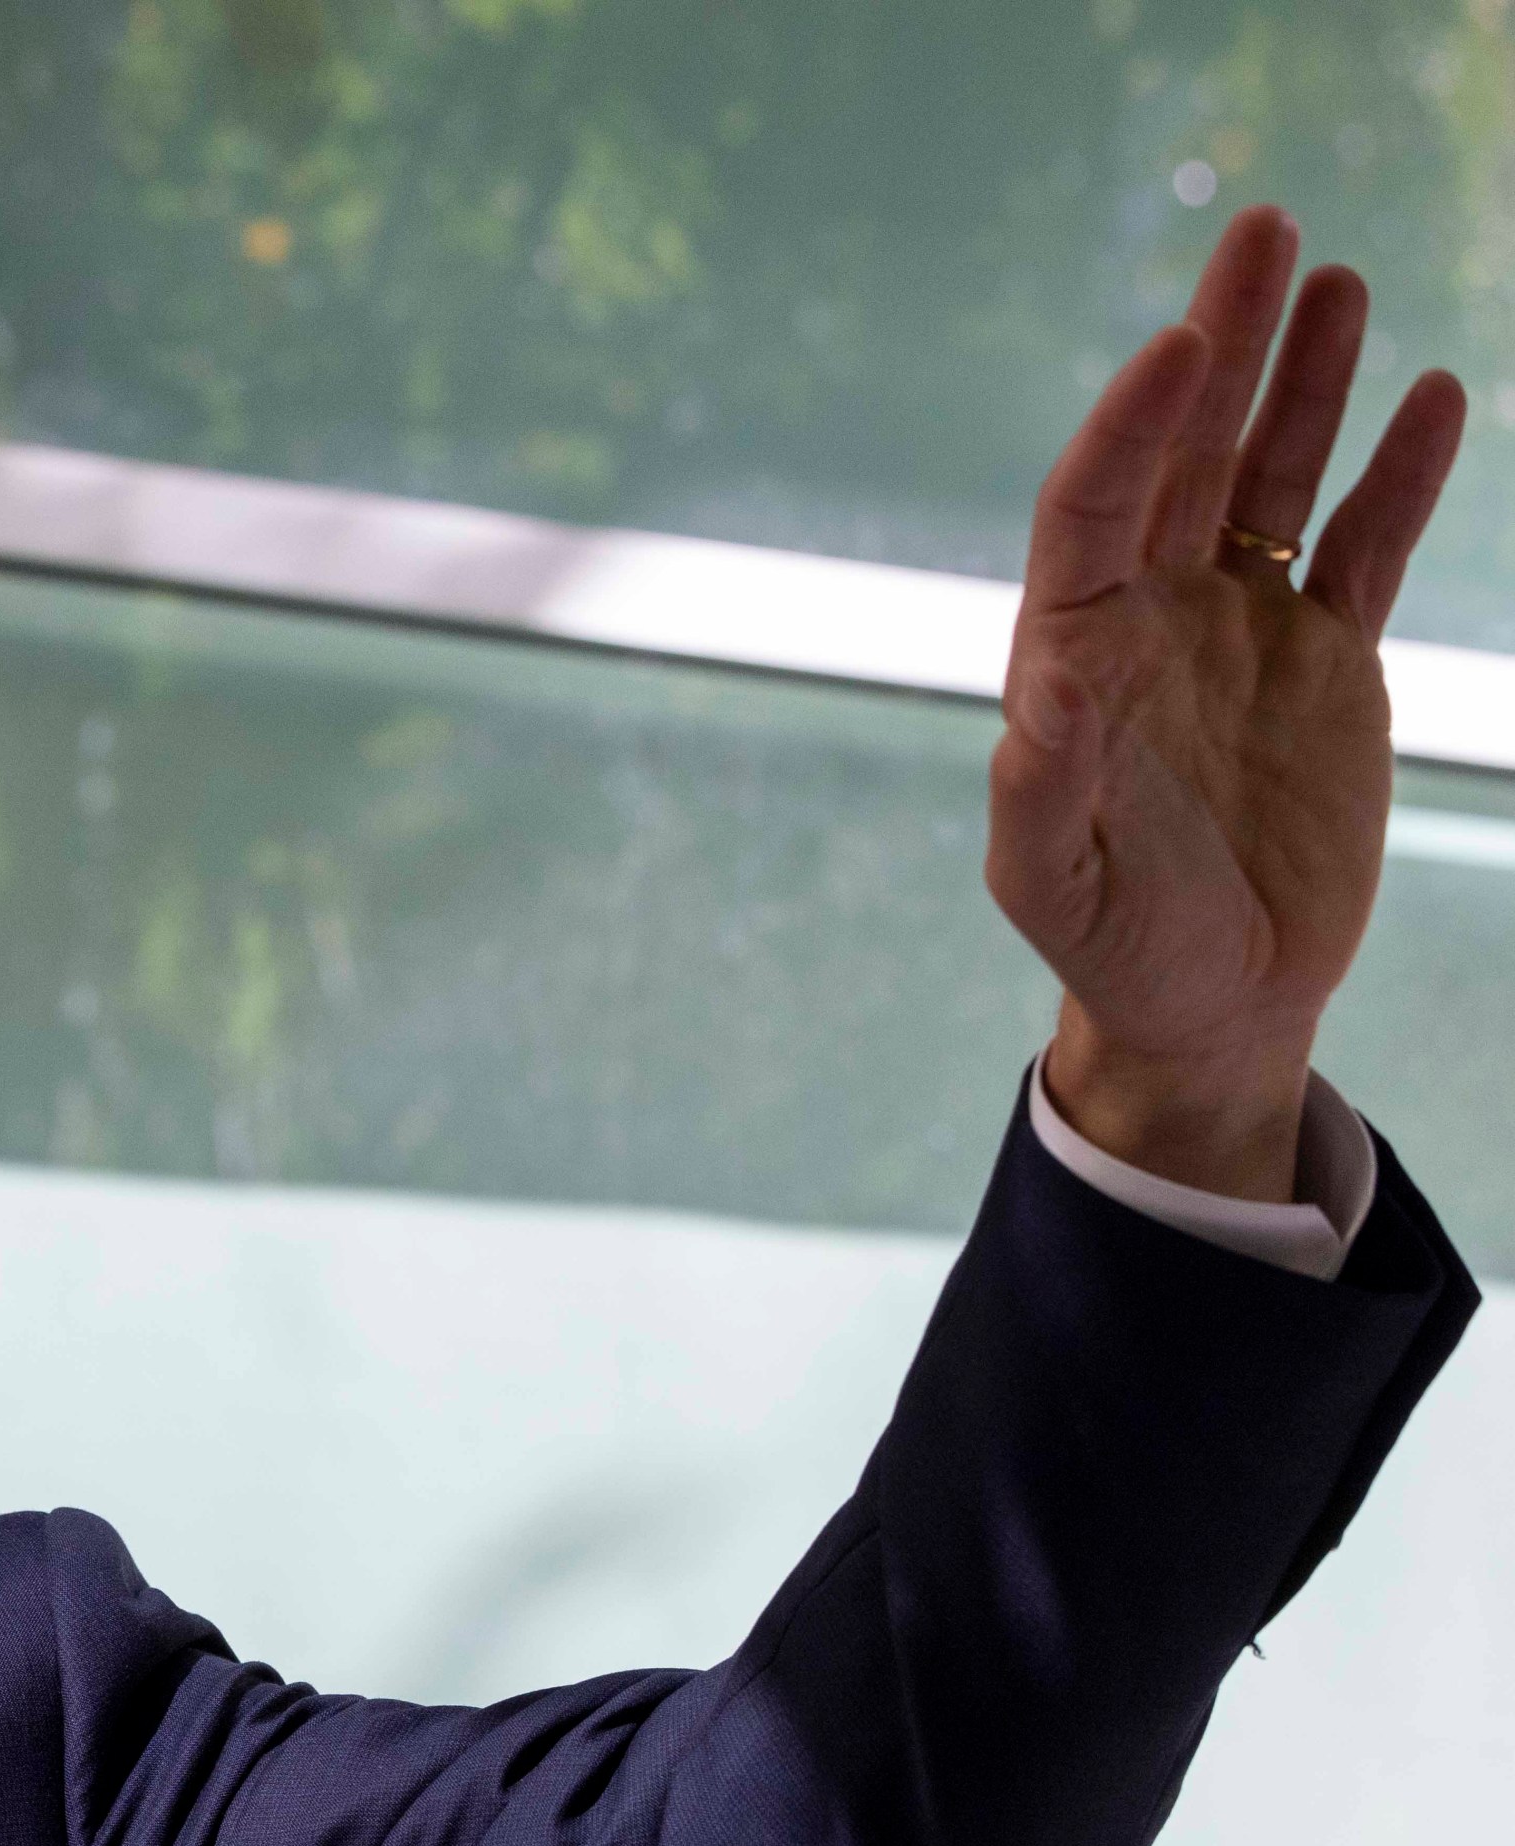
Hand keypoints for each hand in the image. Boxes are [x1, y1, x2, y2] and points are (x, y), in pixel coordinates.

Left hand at [990, 205, 1468, 1201]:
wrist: (1211, 1001)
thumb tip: (1028, 708)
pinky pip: (1364, 543)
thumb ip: (1039, 796)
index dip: (1133, 424)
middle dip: (1223, 345)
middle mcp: (1153, 618)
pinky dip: (1398, 474)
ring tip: (1335, 278)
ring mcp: (1241, 627)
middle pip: (1185, 454)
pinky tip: (1431, 396)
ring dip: (1304, 380)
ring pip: (1273, 475)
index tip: (1180, 344)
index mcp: (1075, 654)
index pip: (1095, 507)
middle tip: (1261, 230)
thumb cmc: (1113, 945)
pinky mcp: (1324, 659)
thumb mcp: (1055, 881)